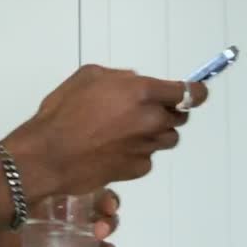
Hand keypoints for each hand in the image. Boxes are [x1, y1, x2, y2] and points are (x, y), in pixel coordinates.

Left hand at [0, 186, 119, 246]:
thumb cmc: (6, 221)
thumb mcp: (19, 204)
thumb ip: (27, 198)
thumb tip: (32, 192)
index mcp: (70, 205)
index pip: (100, 198)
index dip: (109, 201)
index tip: (108, 207)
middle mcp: (79, 226)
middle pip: (107, 223)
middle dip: (109, 226)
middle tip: (99, 232)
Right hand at [7, 65, 207, 198]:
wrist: (48, 155)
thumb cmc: (63, 111)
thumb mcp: (88, 77)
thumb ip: (120, 78)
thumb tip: (136, 83)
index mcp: (142, 93)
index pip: (188, 93)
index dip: (197, 92)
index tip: (198, 93)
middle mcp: (151, 120)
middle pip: (179, 117)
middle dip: (169, 112)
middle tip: (145, 112)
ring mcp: (146, 147)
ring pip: (166, 139)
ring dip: (154, 133)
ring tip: (126, 132)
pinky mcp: (137, 169)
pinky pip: (147, 158)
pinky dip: (138, 153)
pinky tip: (114, 150)